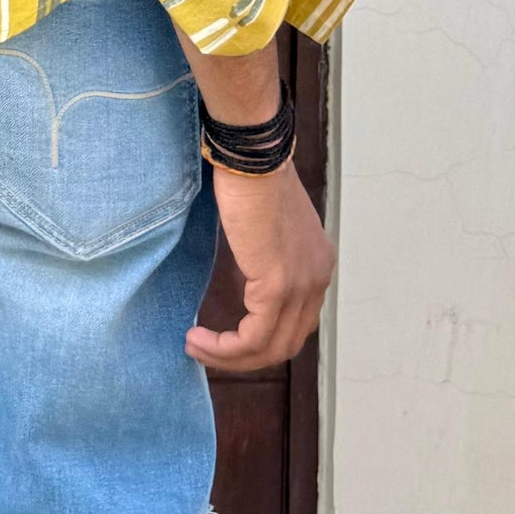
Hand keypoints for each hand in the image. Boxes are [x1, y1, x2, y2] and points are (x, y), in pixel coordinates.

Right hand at [186, 161, 335, 373]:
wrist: (253, 157)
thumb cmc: (249, 176)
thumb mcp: (262, 226)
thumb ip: (261, 255)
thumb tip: (240, 279)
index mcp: (316, 265)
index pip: (295, 322)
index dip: (260, 338)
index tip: (225, 338)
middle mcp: (317, 280)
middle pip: (287, 343)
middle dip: (244, 356)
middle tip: (207, 350)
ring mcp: (301, 285)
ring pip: (271, 347)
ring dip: (230, 356)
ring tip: (197, 347)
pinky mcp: (278, 286)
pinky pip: (254, 336)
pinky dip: (226, 347)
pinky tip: (198, 338)